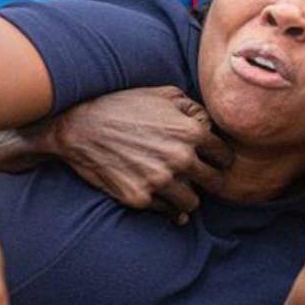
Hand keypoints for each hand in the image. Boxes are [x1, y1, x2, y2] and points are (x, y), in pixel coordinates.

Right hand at [43, 87, 232, 222]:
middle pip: (215, 182)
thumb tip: (210, 126)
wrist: (80, 126)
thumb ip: (194, 109)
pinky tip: (159, 195)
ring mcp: (160, 181)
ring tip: (177, 187)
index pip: (224, 156)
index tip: (213, 161)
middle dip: (209, 179)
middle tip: (200, 177)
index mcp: (190, 132)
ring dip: (187, 195)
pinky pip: (166, 210)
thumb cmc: (123, 105)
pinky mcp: (140, 197)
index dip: (220, 158)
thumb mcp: (163, 94)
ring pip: (192, 202)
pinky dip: (165, 205)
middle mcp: (180, 158)